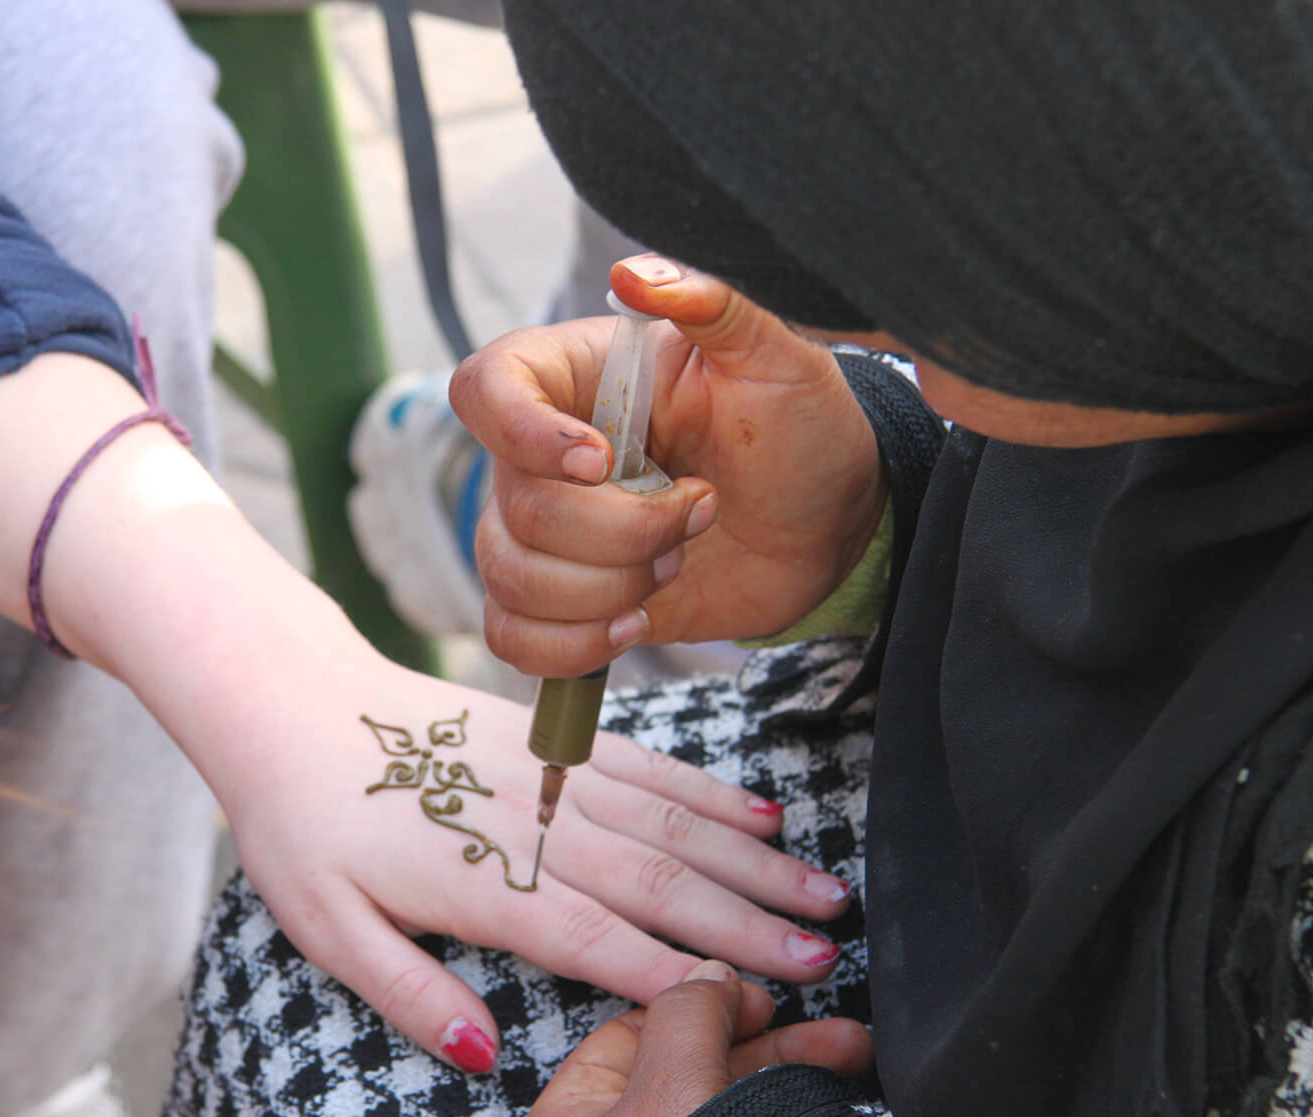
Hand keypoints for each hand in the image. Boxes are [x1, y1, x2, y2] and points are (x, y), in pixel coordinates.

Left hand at [0, 356, 853, 1077]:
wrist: (287, 700)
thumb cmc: (300, 827)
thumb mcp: (323, 927)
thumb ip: (407, 992)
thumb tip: (484, 1057)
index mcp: (472, 879)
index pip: (590, 937)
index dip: (672, 973)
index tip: (750, 1004)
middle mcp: (525, 821)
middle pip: (653, 878)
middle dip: (746, 921)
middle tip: (825, 957)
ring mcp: (546, 770)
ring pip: (666, 819)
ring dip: (750, 859)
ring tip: (823, 893)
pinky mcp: (550, 736)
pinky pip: (643, 764)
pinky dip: (707, 789)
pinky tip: (761, 814)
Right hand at [450, 255, 887, 678]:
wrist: (828, 523)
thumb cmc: (801, 428)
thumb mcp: (778, 355)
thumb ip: (713, 303)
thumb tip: (633, 274)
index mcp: (578, 380)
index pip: (484, 389)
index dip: (523, 434)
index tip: (603, 461)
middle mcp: (543, 456)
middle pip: (517, 508)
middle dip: (624, 531)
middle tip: (700, 508)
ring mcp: (548, 534)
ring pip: (513, 578)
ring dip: (610, 587)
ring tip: (677, 562)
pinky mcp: (565, 601)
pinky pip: (513, 636)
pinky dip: (572, 645)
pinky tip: (636, 623)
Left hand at [520, 959, 870, 1116]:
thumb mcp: (674, 1083)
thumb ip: (688, 1015)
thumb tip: (704, 975)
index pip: (636, 1035)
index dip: (703, 1008)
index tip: (765, 1003)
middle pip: (687, 1075)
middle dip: (770, 1049)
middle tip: (839, 1038)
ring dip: (790, 1086)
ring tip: (859, 1061)